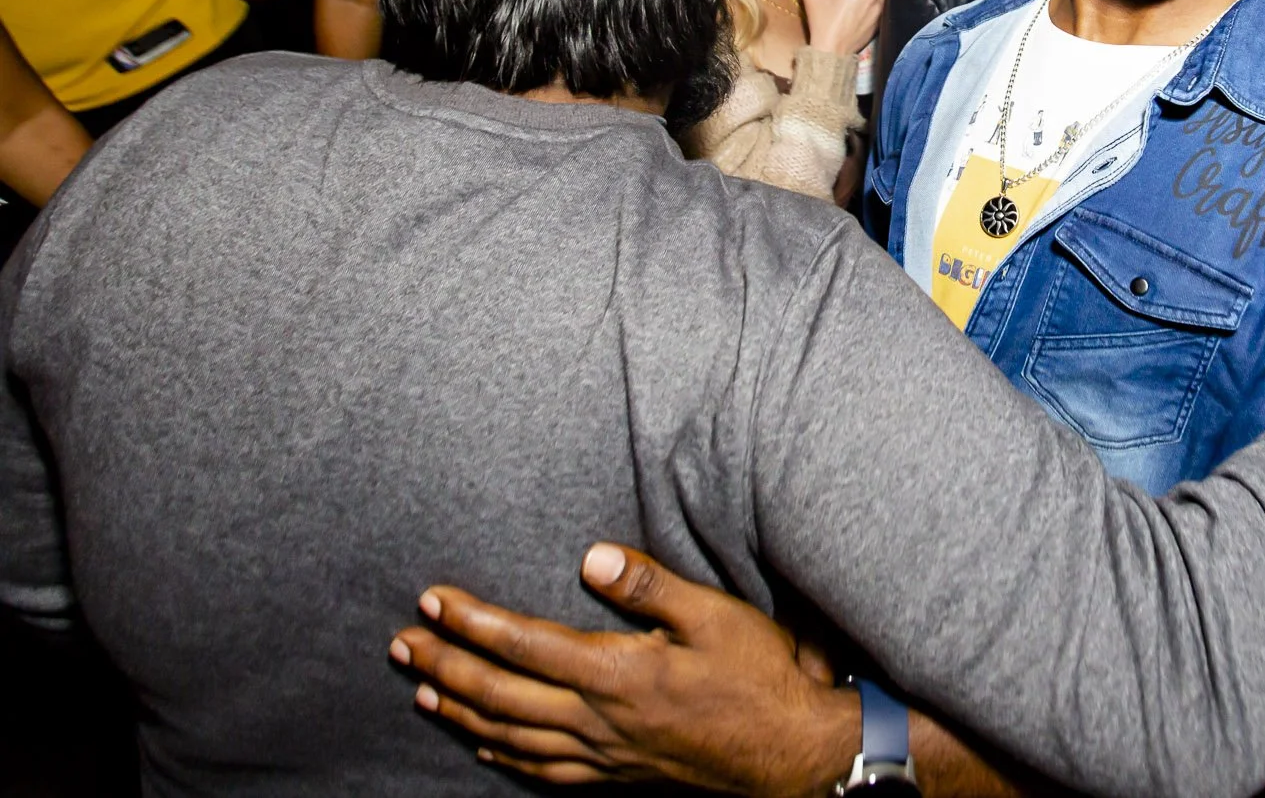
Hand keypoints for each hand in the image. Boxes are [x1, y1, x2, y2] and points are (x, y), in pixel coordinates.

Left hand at [389, 543, 856, 792]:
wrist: (791, 755)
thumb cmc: (758, 679)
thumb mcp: (716, 617)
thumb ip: (650, 586)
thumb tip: (590, 558)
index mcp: (617, 674)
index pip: (523, 645)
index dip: (471, 622)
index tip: (432, 599)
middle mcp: (598, 720)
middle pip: (500, 694)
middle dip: (445, 665)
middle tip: (402, 642)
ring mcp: (603, 756)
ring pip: (510, 738)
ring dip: (460, 712)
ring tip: (422, 689)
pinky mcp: (615, 778)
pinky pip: (541, 772)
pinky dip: (501, 756)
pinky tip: (484, 747)